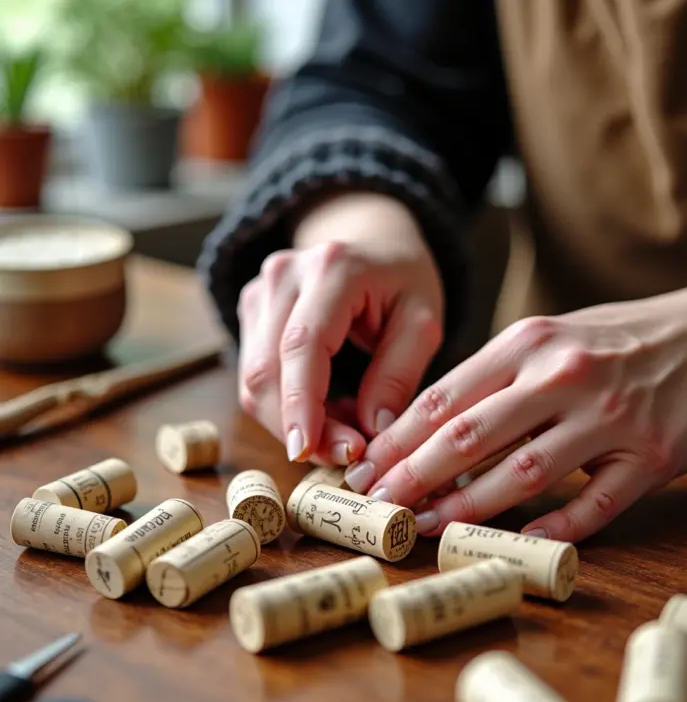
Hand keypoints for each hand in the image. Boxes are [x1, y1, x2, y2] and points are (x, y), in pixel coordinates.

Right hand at [237, 191, 443, 465]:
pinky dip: (288, 407)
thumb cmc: (402, 282)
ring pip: (255, 380)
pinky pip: (257, 376)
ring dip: (293, 422)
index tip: (308, 454)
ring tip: (345, 433)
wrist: (372, 243)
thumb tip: (371, 434)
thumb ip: (398, 375)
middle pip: (267, 370)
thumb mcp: (422, 322)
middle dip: (299, 426)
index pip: (303, 345)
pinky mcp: (250, 313)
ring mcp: (259, 292)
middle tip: (345, 458)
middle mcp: (283, 275)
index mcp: (332, 268)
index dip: (301, 406)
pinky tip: (326, 413)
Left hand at [345, 281, 686, 540]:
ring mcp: (609, 418)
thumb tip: (433, 425)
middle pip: (469, 437)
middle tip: (376, 508)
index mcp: (530, 342)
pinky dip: (551, 532)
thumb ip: (496, 374)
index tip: (365, 470)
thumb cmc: (620, 338)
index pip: (445, 397)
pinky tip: (516, 547)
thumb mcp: (552, 335)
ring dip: (466, 509)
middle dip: (413, 477)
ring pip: (521, 474)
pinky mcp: (649, 457)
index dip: (398, 440)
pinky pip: (592, 506)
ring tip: (425, 529)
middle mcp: (563, 376)